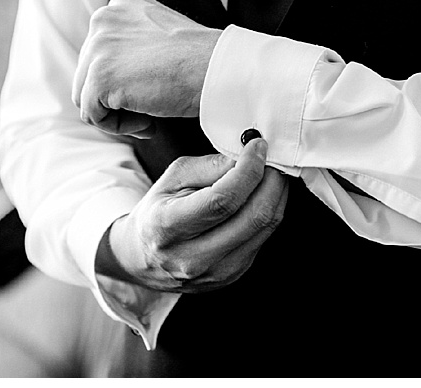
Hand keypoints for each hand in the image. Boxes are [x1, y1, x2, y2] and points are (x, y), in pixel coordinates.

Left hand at [73, 0, 222, 136]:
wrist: (218, 69)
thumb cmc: (201, 58)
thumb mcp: (160, 32)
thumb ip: (132, 40)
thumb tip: (115, 70)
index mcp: (120, 3)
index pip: (101, 49)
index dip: (122, 75)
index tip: (149, 85)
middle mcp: (103, 19)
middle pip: (88, 72)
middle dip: (115, 96)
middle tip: (150, 106)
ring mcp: (98, 47)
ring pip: (85, 95)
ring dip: (116, 112)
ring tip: (149, 115)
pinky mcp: (98, 78)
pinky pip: (92, 115)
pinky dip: (119, 126)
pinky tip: (150, 121)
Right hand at [95, 136, 287, 292]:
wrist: (143, 257)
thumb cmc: (159, 211)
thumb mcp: (172, 178)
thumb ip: (210, 166)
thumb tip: (246, 158)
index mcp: (168, 228)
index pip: (223, 199)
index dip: (249, 169)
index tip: (258, 146)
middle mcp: (192, 257)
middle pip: (253, 215)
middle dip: (271, 179)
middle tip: (272, 158)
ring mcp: (215, 272)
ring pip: (266, 226)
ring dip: (277, 193)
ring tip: (270, 174)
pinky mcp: (232, 275)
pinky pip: (265, 237)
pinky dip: (270, 211)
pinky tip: (263, 196)